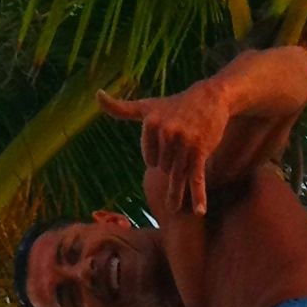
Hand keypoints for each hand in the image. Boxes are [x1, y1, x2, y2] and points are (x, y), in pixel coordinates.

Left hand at [97, 82, 226, 217]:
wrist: (209, 98)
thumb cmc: (175, 105)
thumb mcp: (147, 106)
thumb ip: (121, 108)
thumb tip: (97, 94)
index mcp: (151, 122)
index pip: (149, 159)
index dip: (159, 155)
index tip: (170, 139)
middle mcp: (166, 132)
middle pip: (163, 168)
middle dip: (172, 163)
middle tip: (184, 146)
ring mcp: (184, 143)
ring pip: (176, 177)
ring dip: (180, 183)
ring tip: (178, 197)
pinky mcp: (199, 152)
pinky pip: (196, 178)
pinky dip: (198, 196)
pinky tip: (200, 212)